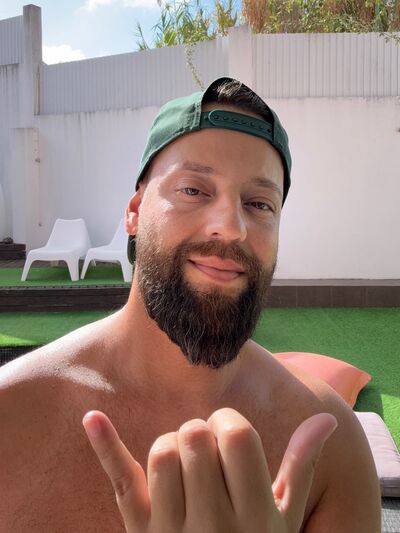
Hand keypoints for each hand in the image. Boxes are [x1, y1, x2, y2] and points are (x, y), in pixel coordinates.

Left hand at [82, 408, 336, 531]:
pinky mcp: (140, 532)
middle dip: (200, 431)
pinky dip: (106, 446)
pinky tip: (92, 417)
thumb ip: (302, 466)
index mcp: (256, 515)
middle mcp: (214, 525)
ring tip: (185, 464)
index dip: (228, 421)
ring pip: (162, 451)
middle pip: (194, 436)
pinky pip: (120, 481)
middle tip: (207, 451)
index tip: (227, 431)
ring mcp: (173, 532)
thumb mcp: (285, 516)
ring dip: (172, 445)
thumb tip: (327, 419)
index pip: (236, 435)